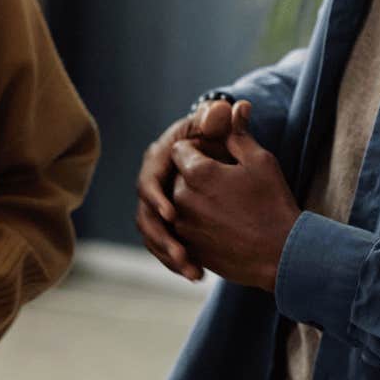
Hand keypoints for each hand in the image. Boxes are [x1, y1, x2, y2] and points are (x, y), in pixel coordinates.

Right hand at [136, 99, 241, 280]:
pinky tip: (198, 274)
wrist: (220, 156)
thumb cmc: (219, 136)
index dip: (158, 198)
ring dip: (169, 255)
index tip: (173, 215)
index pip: (149, 180)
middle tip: (182, 255)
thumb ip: (223, 121)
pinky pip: (163, 246)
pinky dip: (176, 261)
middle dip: (163, 238)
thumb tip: (233, 106)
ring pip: (153, 235)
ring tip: (192, 271)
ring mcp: (157, 205)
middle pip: (146, 215)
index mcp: (160, 157)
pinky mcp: (166, 223)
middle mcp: (153, 182)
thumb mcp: (222, 130)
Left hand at [169, 100, 299, 290]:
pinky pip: (183, 228)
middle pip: (178, 175)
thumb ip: (239, 134)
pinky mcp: (188, 248)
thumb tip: (236, 105)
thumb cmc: (274, 204)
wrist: (281, 255)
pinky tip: (224, 225)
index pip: (181, 148)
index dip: (200, 149)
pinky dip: (197, 223)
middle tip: (227, 182)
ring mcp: (183, 226)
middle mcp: (181, 199)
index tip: (221, 158)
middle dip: (196, 174)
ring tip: (228, 206)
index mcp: (197, 173)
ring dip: (195, 200)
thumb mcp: (261, 161)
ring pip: (178, 203)